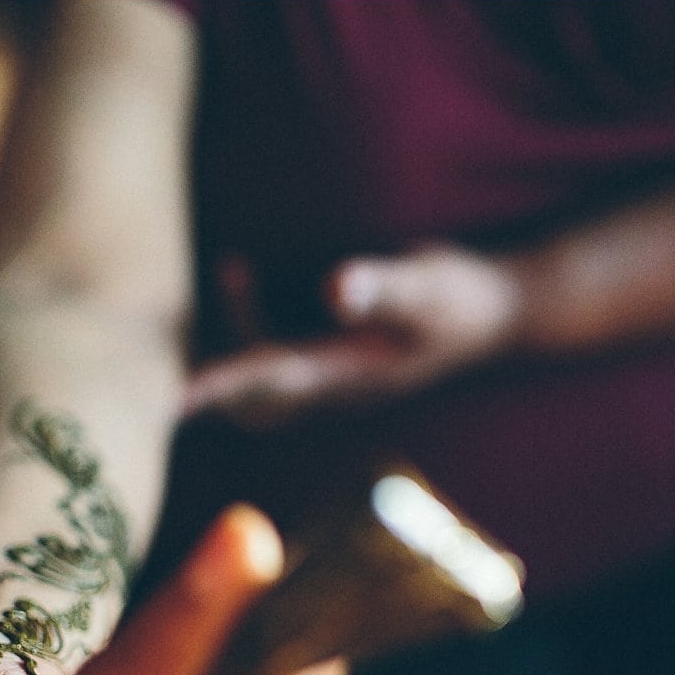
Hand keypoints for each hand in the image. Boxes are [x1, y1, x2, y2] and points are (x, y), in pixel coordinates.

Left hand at [189, 244, 525, 416]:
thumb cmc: (463, 294)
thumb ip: (382, 285)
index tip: (173, 392)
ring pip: (258, 395)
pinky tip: (240, 290)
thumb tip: (334, 287)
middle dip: (214, 369)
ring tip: (233, 272)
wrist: (502, 315)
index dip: (218, 384)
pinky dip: (243, 347)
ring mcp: (336, 389)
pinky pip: (271, 378)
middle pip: (251, 402)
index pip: (269, 381)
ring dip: (229, 354)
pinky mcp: (335, 373)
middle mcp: (336, 393)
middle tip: (197, 308)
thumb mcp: (429, 282)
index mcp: (351, 376)